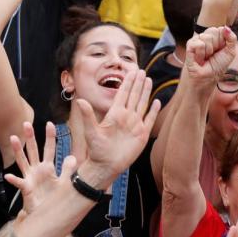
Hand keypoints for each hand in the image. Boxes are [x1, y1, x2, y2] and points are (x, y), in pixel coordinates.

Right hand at [4, 122, 59, 214]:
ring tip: (13, 138)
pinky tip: (8, 176)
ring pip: (23, 160)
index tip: (50, 124)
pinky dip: (13, 179)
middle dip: (30, 137)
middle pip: (33, 150)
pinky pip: (19, 182)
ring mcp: (30, 177)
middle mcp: (37, 170)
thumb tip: (72, 157)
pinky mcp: (26, 188)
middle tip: (26, 124)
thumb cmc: (52, 198)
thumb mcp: (64, 183)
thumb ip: (68, 170)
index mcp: (47, 168)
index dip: (50, 137)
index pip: (49, 149)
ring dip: (18, 150)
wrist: (44, 213)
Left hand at [76, 70, 159, 185]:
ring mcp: (134, 125)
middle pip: (134, 96)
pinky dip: (153, 111)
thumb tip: (80, 100)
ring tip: (149, 80)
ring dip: (145, 92)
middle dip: (138, 83)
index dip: (127, 83)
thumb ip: (87, 115)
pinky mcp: (142, 135)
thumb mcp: (90, 131)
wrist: (105, 165)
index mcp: (114, 114)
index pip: (122, 94)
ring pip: (142, 104)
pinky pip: (149, 120)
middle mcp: (125, 117)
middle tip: (142, 71)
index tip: (131, 72)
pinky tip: (157, 102)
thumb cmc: (96, 149)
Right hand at [185, 26, 236, 84]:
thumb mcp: (230, 51)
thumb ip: (232, 38)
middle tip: (212, 54)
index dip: (223, 41)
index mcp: (215, 36)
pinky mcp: (189, 45)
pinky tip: (200, 59)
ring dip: (209, 51)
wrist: (209, 77)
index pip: (221, 29)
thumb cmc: (219, 65)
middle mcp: (205, 36)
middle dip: (216, 45)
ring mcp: (196, 39)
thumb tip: (226, 27)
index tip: (220, 50)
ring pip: (206, 37)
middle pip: (213, 30)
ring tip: (206, 58)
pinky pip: (199, 44)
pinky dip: (201, 54)